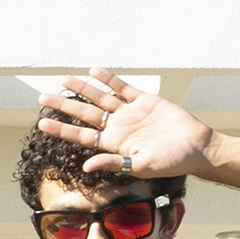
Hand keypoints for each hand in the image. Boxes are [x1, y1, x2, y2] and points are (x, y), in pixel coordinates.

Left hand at [36, 68, 217, 178]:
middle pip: (85, 114)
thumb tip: (87, 167)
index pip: (81, 135)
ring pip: (100, 98)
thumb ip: (113, 163)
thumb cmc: (171, 162)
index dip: (61, 129)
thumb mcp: (140, 166)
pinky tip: (94, 72)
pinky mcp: (145, 101)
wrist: (197, 148)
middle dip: (63, 106)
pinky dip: (109, 80)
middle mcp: (118, 127)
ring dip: (82, 89)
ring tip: (63, 80)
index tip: (42, 123)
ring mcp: (130, 113)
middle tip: (42, 97)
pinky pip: (123, 88)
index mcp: (114, 144)